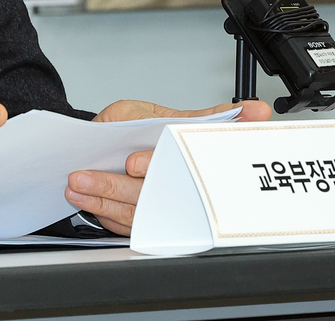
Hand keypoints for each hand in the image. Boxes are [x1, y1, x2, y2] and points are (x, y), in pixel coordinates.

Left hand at [66, 99, 271, 234]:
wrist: (100, 144)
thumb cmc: (133, 127)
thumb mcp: (162, 112)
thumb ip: (203, 116)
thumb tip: (256, 110)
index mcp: (183, 158)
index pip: (179, 162)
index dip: (156, 163)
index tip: (133, 162)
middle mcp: (170, 188)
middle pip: (149, 193)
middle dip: (116, 185)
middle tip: (86, 176)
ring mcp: (151, 207)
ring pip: (132, 211)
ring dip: (101, 197)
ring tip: (77, 183)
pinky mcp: (135, 222)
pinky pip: (119, 223)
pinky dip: (98, 210)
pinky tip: (80, 197)